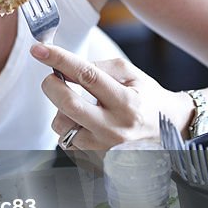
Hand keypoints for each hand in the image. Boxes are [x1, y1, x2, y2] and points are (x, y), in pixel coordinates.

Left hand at [30, 43, 174, 152]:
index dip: (60, 60)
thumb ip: (100, 67)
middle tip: (52, 77)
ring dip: (59, 109)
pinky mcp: (96, 157)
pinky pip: (66, 140)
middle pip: (68, 105)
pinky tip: (81, 119)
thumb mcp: (132, 74)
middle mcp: (115, 127)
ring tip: (75, 102)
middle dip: (51, 85)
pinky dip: (67, 125)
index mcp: (126, 101)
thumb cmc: (147, 97)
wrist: (168, 130)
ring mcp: (104, 146)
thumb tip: (68, 67)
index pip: (87, 76)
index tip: (40, 49)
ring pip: (62, 125)